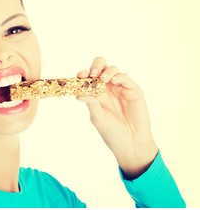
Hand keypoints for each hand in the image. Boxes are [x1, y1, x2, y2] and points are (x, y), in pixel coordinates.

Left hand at [77, 57, 157, 178]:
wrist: (131, 143)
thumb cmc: (112, 132)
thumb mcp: (98, 117)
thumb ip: (91, 103)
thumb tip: (77, 94)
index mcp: (96, 94)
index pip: (88, 78)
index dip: (83, 74)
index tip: (80, 76)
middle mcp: (108, 89)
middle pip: (101, 68)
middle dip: (96, 66)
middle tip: (93, 74)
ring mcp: (120, 88)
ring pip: (113, 70)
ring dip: (106, 71)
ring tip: (103, 79)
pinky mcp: (133, 91)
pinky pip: (125, 78)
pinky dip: (119, 76)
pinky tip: (113, 81)